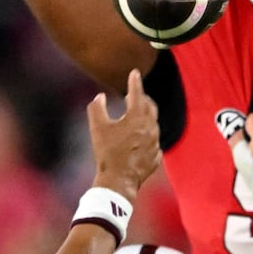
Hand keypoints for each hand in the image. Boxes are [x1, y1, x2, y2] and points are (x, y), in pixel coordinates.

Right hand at [87, 69, 159, 201]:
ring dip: (145, 117)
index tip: (134, 73)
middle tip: (135, 95)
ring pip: (153, 124)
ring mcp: (155, 142)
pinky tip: (140, 139)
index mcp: (137, 117)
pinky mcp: (155, 156)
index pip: (137, 93)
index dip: (135, 82)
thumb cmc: (107, 153)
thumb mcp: (97, 128)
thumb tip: (99, 97)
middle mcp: (150, 128)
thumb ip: (97, 108)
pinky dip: (147, 136)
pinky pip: (154, 141)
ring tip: (136, 117)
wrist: (119, 180)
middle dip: (143, 99)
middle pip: (150, 107)